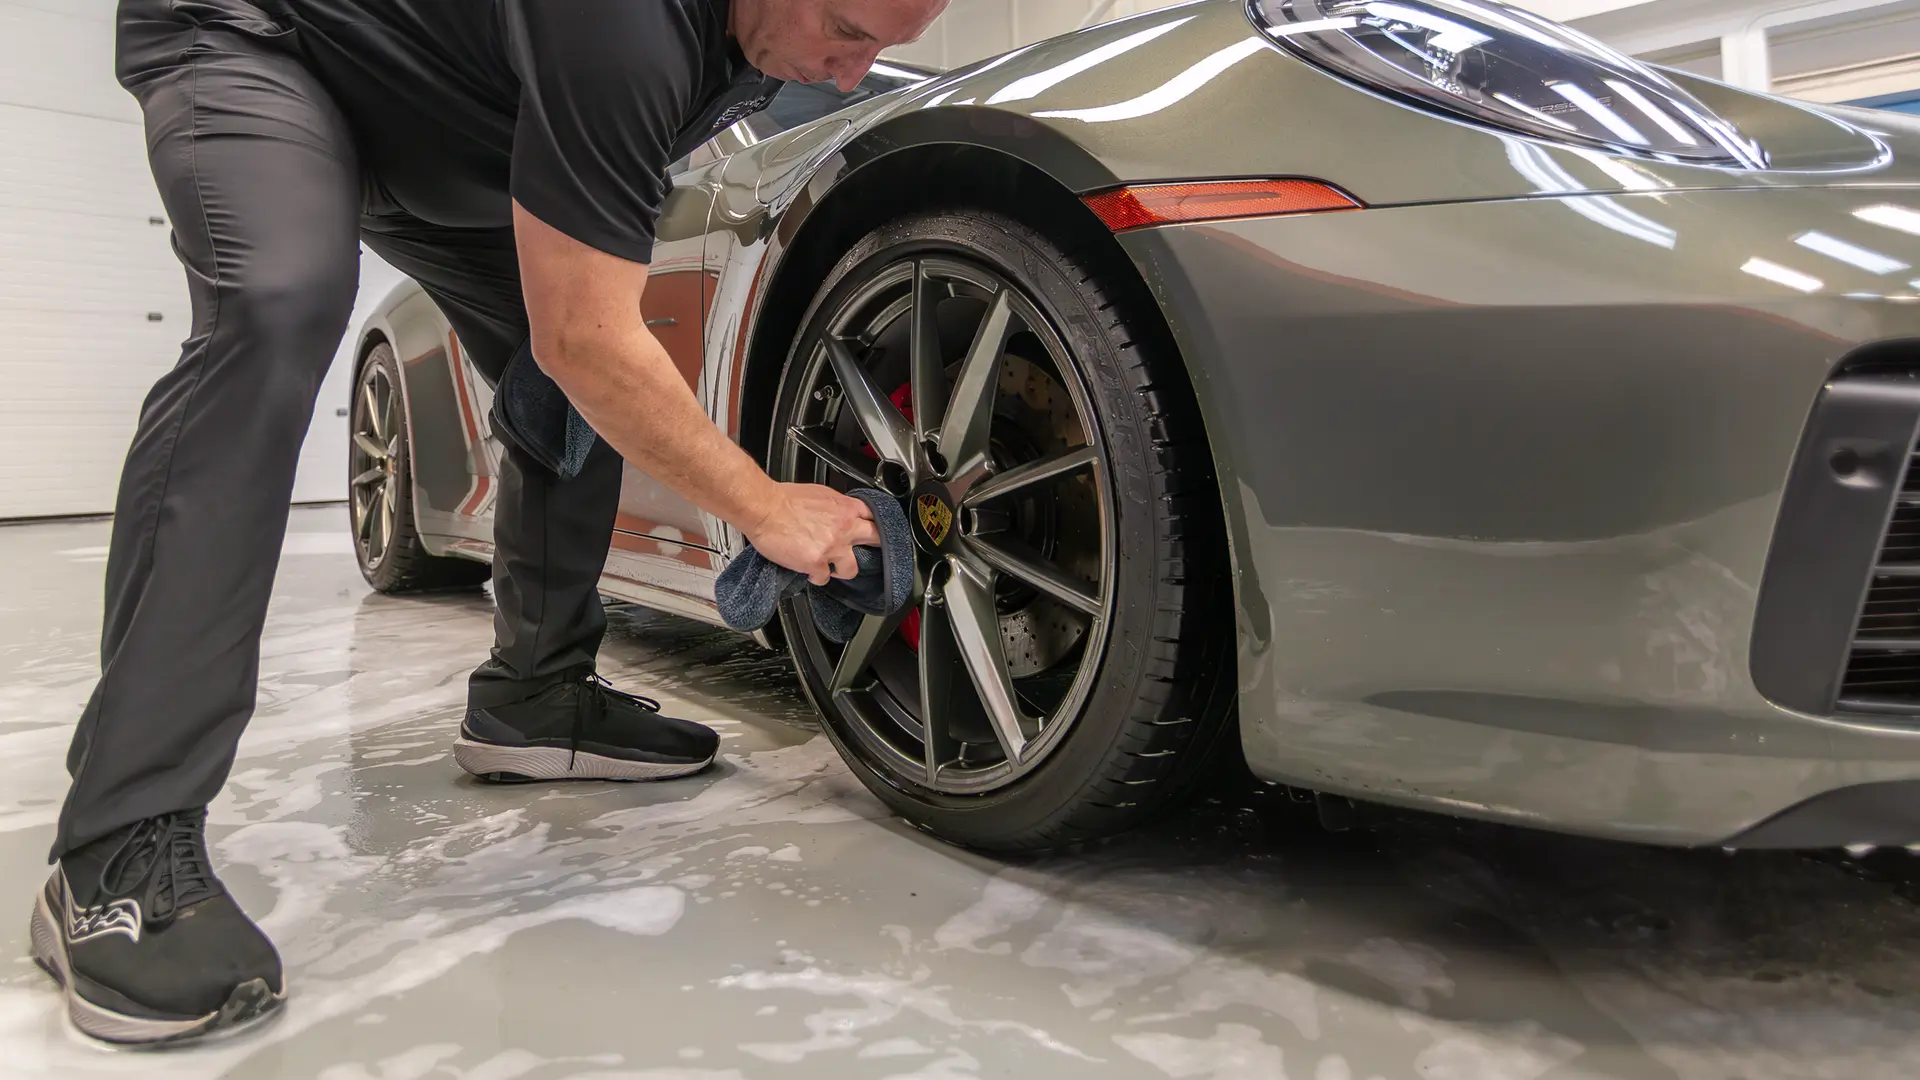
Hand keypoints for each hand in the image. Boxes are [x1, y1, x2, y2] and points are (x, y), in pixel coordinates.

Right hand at [745, 483, 881, 585]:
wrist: (764, 508)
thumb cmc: (784, 499)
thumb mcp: (819, 494)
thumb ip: (836, 507)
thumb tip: (841, 514)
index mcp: (845, 508)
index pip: (875, 517)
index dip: (876, 526)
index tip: (874, 532)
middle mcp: (844, 527)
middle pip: (876, 540)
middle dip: (873, 547)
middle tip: (867, 552)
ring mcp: (832, 547)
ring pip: (852, 569)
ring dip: (842, 569)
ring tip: (832, 566)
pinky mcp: (816, 563)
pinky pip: (824, 578)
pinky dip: (817, 576)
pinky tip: (809, 570)